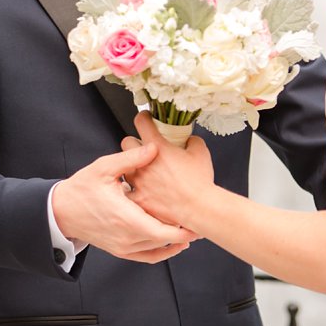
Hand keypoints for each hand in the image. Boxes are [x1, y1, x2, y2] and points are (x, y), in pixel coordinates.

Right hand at [52, 144, 199, 263]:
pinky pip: (146, 257)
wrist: (60, 211)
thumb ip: (131, 159)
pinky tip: (174, 244)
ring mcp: (122, 246)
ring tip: (191, 231)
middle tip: (201, 224)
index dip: (182, 230)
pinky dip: (162, 252)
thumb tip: (154, 148)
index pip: (161, 231)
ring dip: (175, 243)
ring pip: (156, 250)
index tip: (197, 222)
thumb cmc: (81, 189)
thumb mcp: (103, 168)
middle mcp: (125, 236)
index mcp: (124, 217)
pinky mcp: (119, 250)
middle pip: (163, 242)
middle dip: (184, 234)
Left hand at [122, 112, 214, 232]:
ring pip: (125, 167)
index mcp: (158, 147)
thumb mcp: (201, 152)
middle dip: (135, 143)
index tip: (146, 119)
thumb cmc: (200, 181)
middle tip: (145, 149)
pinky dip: (133, 189)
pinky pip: (127, 190)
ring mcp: (138, 181)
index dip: (143, 117)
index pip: (141, 122)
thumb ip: (192, 140)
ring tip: (145, 172)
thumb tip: (187, 139)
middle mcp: (143, 162)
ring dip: (133, 166)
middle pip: (126, 142)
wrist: (197, 208)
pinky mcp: (138, 198)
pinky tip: (142, 191)